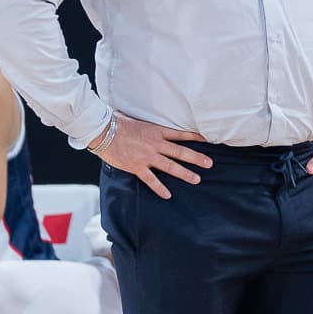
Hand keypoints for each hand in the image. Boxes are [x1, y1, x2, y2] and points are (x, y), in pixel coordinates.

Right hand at [96, 113, 212, 199]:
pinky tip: (168, 195)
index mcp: (156, 131)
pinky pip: (151, 180)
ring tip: (197, 179)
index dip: (194, 137)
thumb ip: (146, 124)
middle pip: (180, 151)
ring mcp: (147, 156)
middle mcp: (155, 144)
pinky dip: (160, 188)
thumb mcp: (136, 119)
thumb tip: (146, 122)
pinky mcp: (137, 167)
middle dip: (196, 158)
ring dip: (185, 173)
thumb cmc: (116, 122)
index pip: (179, 134)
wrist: (103, 131)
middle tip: (209, 163)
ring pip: (171, 166)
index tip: (206, 140)